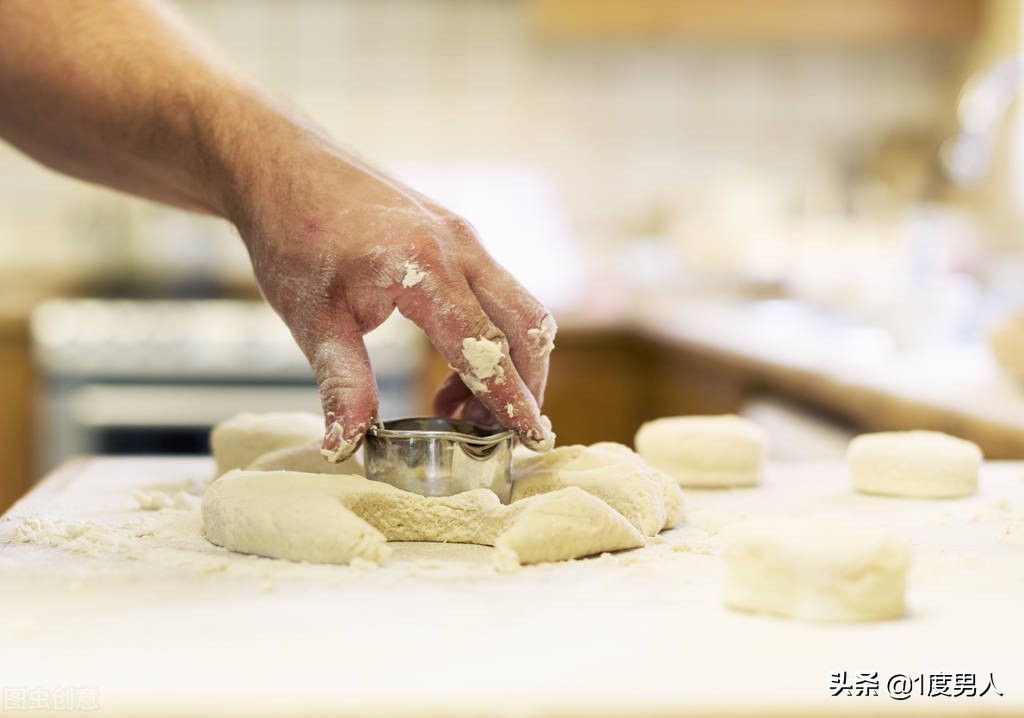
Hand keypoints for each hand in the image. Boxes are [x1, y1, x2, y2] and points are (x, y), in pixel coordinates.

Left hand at [232, 140, 556, 461]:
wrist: (284, 164)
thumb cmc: (292, 234)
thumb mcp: (310, 319)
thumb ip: (342, 382)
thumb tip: (344, 446)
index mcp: (426, 268)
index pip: (485, 348)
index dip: (511, 401)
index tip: (533, 440)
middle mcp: (459, 248)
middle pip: (525, 327)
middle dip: (525, 385)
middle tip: (496, 434)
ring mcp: (463, 237)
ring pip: (519, 308)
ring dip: (509, 362)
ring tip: (459, 407)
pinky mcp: (457, 235)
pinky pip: (497, 292)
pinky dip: (493, 335)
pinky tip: (451, 365)